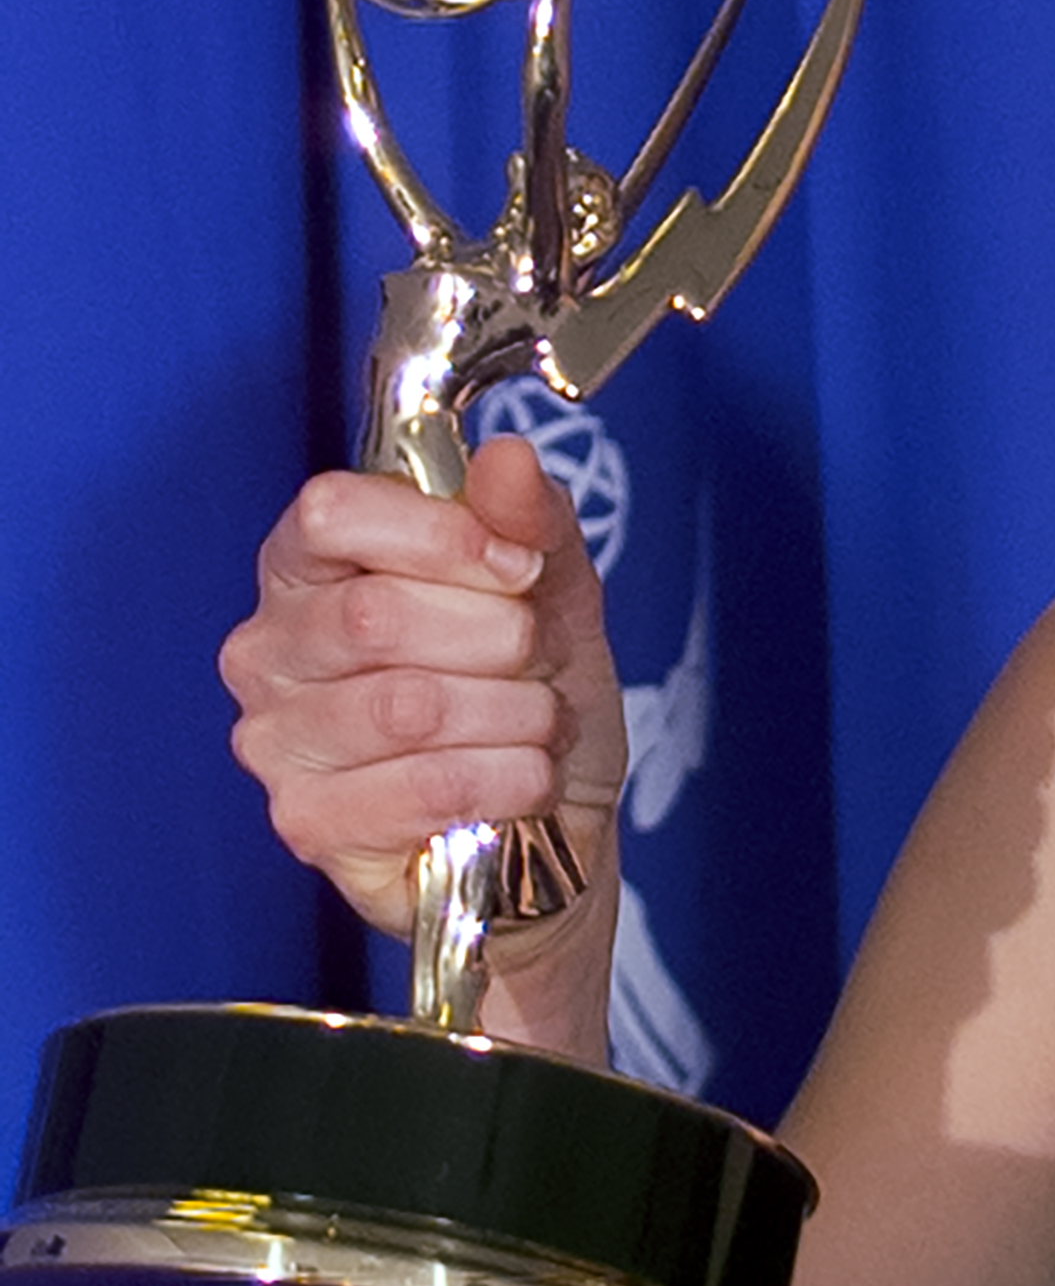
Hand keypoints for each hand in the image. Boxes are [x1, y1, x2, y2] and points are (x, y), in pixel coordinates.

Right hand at [219, 434, 626, 943]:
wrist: (553, 827)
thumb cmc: (533, 702)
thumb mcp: (554, 597)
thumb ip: (531, 522)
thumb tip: (508, 458)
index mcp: (310, 568)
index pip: (333, 511)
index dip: (443, 535)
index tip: (517, 568)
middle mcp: (269, 648)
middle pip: (376, 610)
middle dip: (498, 638)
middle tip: (532, 664)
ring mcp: (277, 740)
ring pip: (409, 704)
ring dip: (515, 715)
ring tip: (535, 724)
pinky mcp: (309, 822)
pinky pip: (426, 786)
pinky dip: (507, 778)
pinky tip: (521, 779)